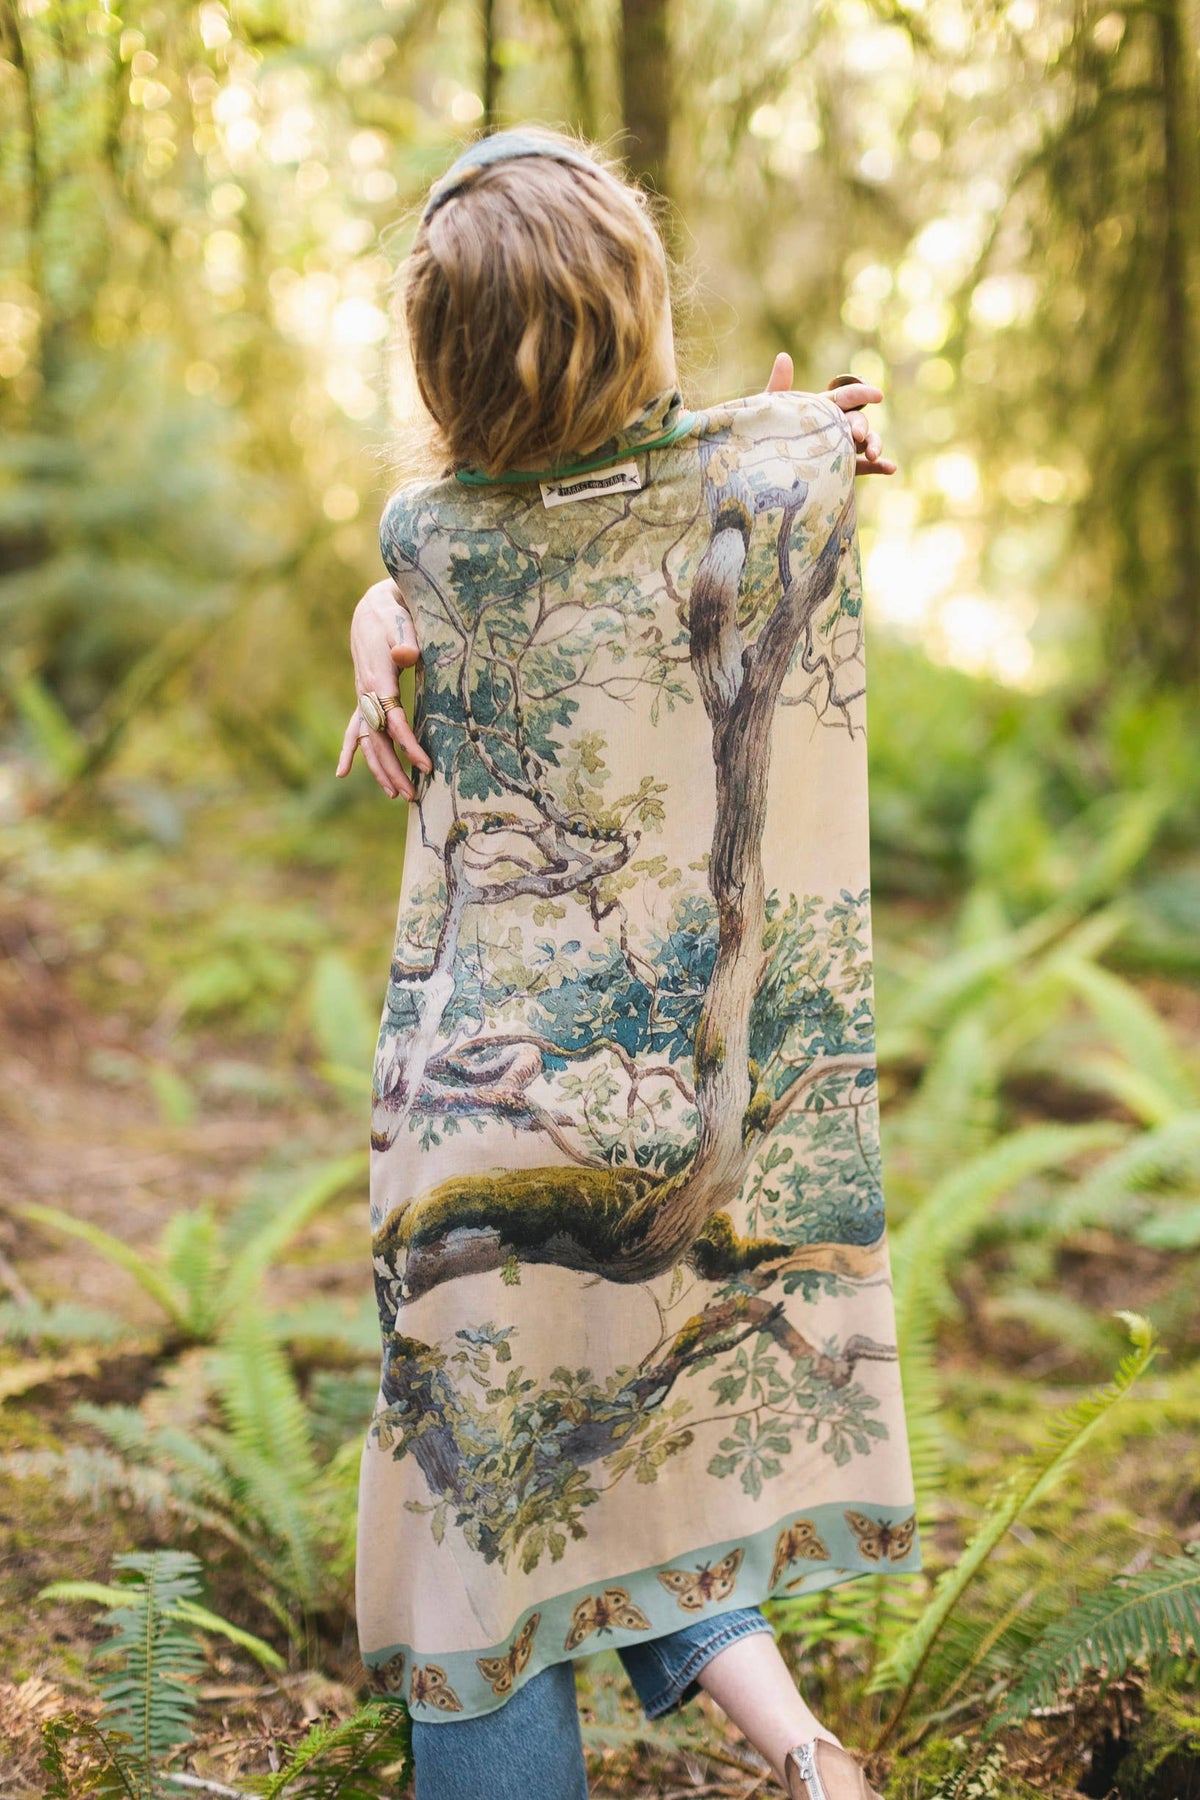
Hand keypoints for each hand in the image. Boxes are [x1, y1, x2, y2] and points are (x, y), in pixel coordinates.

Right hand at [334, 578, 433, 799]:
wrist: (372, 609)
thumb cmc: (393, 616)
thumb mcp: (401, 623)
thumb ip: (406, 640)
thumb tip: (408, 655)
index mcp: (377, 678)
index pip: (392, 721)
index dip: (408, 744)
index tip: (426, 766)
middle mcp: (365, 692)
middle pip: (376, 740)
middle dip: (393, 769)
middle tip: (412, 795)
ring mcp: (361, 697)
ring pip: (366, 740)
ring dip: (379, 768)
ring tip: (395, 794)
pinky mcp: (362, 698)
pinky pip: (353, 730)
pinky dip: (349, 751)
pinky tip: (342, 773)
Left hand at [765, 352, 895, 475]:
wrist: (762, 471)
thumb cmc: (763, 435)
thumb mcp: (770, 412)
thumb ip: (779, 387)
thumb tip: (783, 356)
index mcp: (821, 408)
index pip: (845, 397)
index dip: (861, 394)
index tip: (877, 395)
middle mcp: (834, 425)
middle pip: (857, 421)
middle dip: (861, 426)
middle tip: (856, 436)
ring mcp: (841, 447)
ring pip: (866, 442)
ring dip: (875, 445)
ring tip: (874, 455)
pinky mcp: (844, 469)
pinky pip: (864, 467)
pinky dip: (879, 466)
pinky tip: (891, 469)